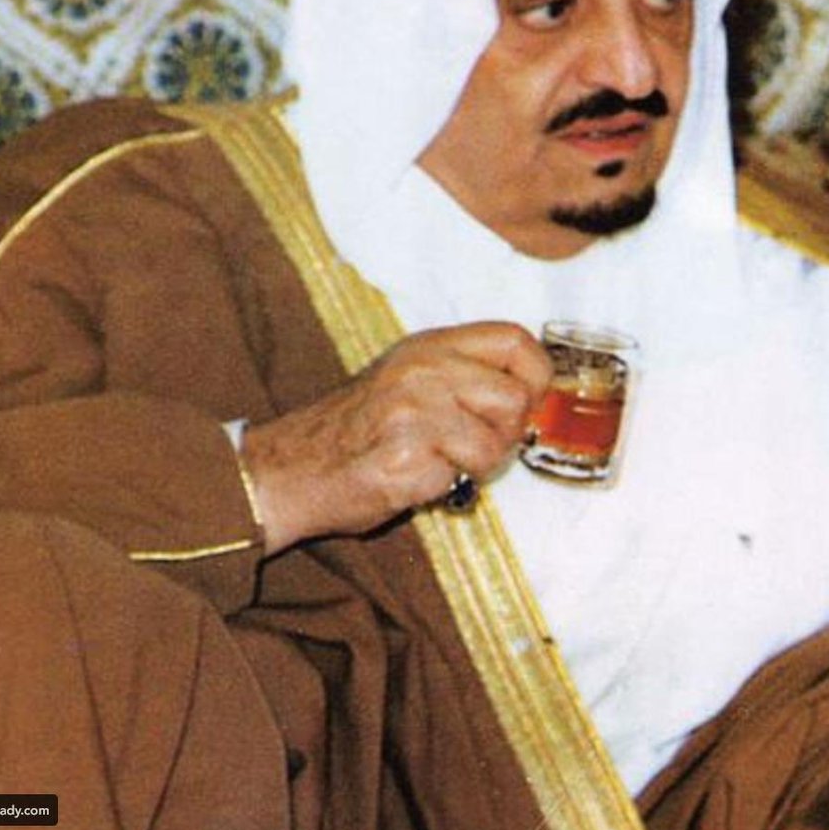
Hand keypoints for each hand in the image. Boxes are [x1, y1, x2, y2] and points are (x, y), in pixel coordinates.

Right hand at [240, 322, 550, 552]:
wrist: (291, 467)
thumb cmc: (356, 427)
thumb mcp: (408, 375)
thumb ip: (464, 374)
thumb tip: (534, 395)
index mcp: (429, 346)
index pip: (514, 340)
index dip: (537, 375)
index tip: (531, 403)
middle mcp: (423, 370)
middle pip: (514, 399)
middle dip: (507, 434)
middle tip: (474, 447)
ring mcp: (414, 412)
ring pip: (494, 446)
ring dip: (476, 467)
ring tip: (439, 463)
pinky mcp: (405, 458)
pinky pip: (459, 478)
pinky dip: (445, 488)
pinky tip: (415, 479)